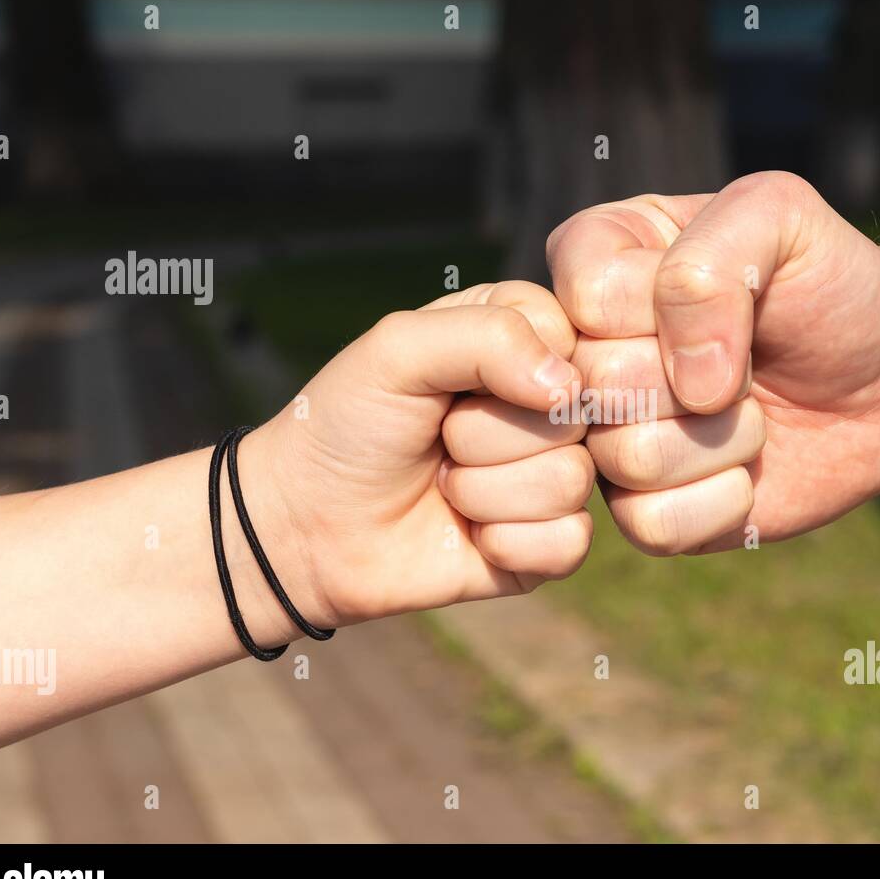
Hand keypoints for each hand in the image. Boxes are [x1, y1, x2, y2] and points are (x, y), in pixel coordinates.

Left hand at [240, 281, 593, 626]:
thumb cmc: (348, 425)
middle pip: (573, 414)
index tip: (455, 384)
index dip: (517, 365)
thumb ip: (488, 336)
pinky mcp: (549, 542)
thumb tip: (569, 387)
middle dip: (485, 435)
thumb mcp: (399, 349)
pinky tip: (468, 536)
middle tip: (438, 440)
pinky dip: (505, 543)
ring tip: (444, 486)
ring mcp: (553, 474)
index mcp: (521, 339)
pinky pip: (568, 542)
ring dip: (484, 492)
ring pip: (570, 480)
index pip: (571, 336)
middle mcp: (547, 405)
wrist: (306, 528)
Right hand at [547, 171, 879, 553]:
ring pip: (626, 457)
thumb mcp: (782, 217)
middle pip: (599, 383)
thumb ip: (713, 258)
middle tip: (746, 362)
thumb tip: (690, 385)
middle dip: (706, 376)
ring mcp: (605, 433)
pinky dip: (723, 499)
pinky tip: (747, 469)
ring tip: (750, 410)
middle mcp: (583, 351)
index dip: (672, 308)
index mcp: (597, 259)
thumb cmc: (829, 286)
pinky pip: (651, 523)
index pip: (589, 297)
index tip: (732, 294)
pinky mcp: (640, 508)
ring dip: (723, 438)